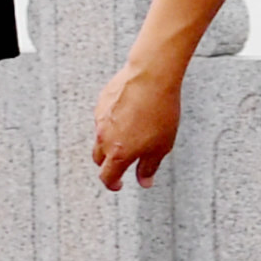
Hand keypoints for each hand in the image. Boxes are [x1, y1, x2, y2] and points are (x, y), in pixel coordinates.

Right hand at [90, 61, 181, 189]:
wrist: (151, 76)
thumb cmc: (159, 111)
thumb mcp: (161, 146)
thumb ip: (149, 167)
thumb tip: (144, 181)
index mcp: (118, 153)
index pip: (107, 177)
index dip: (112, 184)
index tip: (118, 184)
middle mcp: (104, 137)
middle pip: (99, 158)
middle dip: (109, 164)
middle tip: (123, 162)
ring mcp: (100, 118)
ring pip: (101, 137)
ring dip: (111, 141)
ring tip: (131, 133)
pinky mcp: (102, 101)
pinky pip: (104, 118)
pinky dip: (112, 121)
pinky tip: (129, 114)